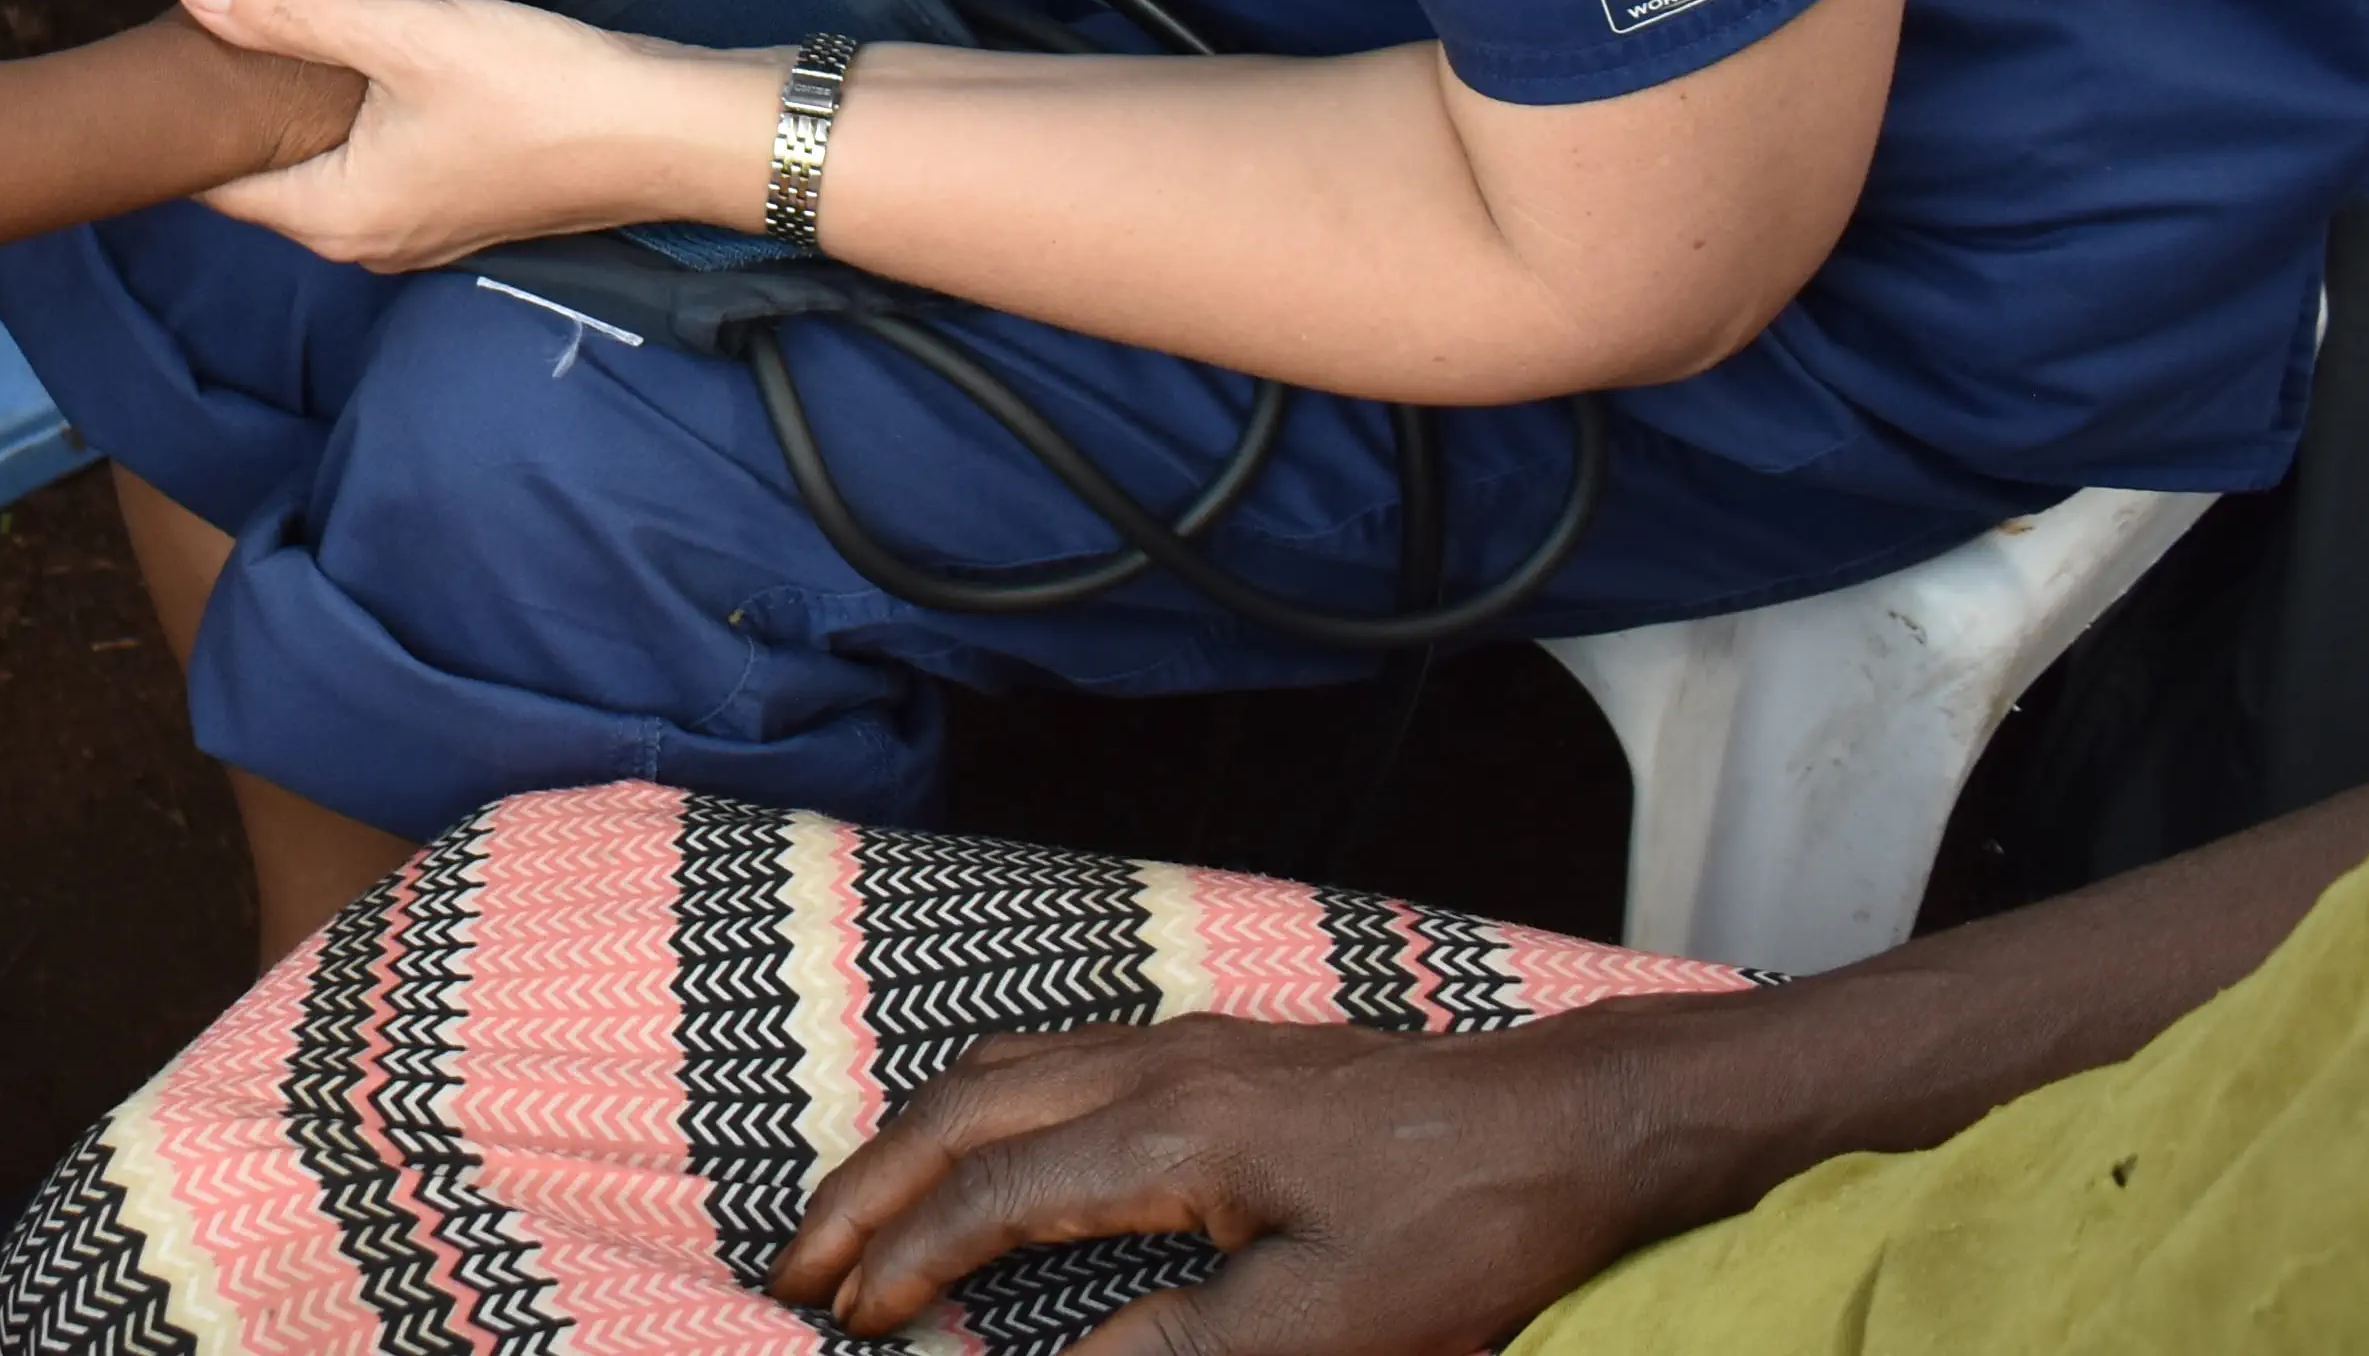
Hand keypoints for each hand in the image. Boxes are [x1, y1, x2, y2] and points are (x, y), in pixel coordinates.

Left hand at [167, 0, 692, 267]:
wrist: (663, 129)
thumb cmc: (537, 91)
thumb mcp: (403, 36)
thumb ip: (290, 10)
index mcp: (336, 216)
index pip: (217, 179)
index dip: (190, 99)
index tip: (174, 23)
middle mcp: (366, 235)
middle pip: (267, 156)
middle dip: (243, 64)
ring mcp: (413, 218)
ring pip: (322, 141)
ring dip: (298, 65)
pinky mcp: (451, 189)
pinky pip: (370, 141)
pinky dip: (349, 83)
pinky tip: (353, 14)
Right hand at [775, 1013, 1683, 1353]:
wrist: (1570, 1124)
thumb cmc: (1461, 1231)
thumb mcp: (1326, 1329)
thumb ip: (1177, 1353)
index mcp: (1174, 1138)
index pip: (995, 1198)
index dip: (908, 1261)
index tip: (844, 1316)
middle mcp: (1158, 1067)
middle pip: (965, 1108)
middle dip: (869, 1184)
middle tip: (797, 1261)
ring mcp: (1186, 1043)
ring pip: (1000, 1066)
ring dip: (914, 1134)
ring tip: (859, 1206)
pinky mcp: (1217, 1047)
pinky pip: (1052, 1054)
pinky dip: (978, 1100)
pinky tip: (977, 1140)